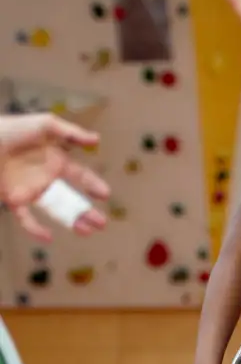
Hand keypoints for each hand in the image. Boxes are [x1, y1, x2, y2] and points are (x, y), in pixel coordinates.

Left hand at [0, 114, 109, 241]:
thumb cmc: (12, 128)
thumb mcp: (45, 125)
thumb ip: (71, 133)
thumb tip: (96, 139)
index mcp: (55, 161)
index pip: (80, 176)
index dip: (93, 185)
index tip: (105, 195)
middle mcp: (46, 178)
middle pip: (72, 198)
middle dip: (87, 211)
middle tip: (102, 223)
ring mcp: (30, 190)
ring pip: (55, 211)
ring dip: (71, 221)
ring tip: (86, 231)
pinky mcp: (13, 199)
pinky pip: (26, 218)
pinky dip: (36, 229)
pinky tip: (49, 238)